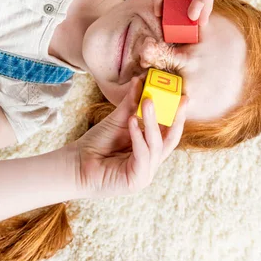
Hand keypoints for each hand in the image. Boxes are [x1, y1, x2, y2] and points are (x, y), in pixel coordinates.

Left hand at [72, 77, 188, 199]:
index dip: (178, 115)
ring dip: (152, 121)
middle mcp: (151, 160)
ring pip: (156, 145)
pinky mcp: (136, 180)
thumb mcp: (118, 119)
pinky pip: (142, 155)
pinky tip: (132, 121)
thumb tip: (139, 80)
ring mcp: (145, 172)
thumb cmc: (97, 143)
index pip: (169, 130)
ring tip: (148, 101)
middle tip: (179, 99)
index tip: (184, 96)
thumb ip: (130, 103)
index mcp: (149, 147)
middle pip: (171, 139)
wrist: (76, 163)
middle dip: (177, 119)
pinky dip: (139, 136)